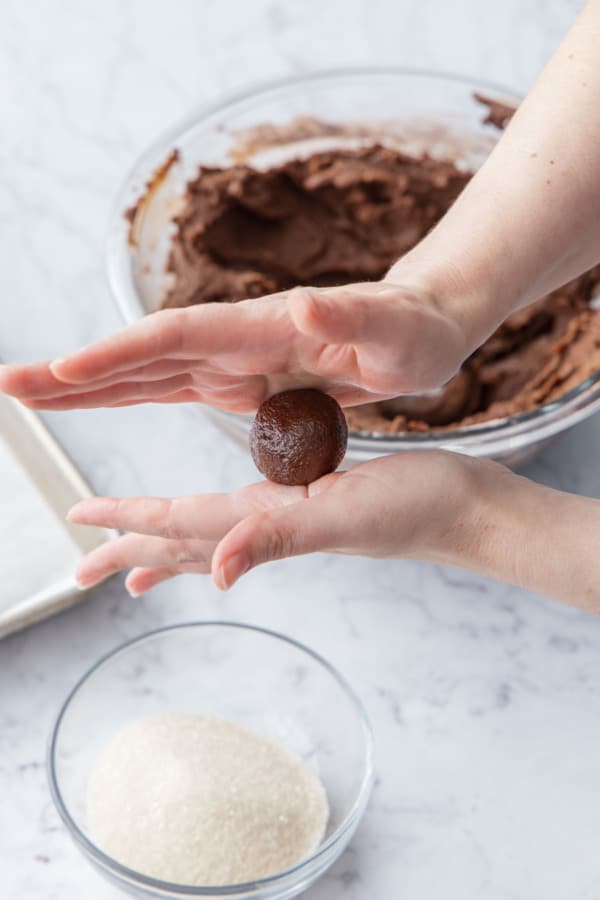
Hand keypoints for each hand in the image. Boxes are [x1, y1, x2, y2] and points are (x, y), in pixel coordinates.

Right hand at [0, 279, 467, 412]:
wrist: (417, 331)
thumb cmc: (410, 330)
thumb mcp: (392, 327)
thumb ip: (350, 312)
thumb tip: (305, 297)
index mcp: (264, 326)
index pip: (179, 336)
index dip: (122, 353)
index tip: (67, 371)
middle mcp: (235, 340)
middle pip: (141, 354)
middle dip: (76, 372)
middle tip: (9, 384)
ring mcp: (230, 361)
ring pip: (143, 373)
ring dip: (85, 386)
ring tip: (27, 394)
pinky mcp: (236, 380)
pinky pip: (168, 388)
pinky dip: (124, 395)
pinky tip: (89, 401)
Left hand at [67, 450, 479, 594]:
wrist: (465, 508)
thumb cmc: (417, 508)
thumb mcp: (345, 514)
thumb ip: (279, 540)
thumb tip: (216, 574)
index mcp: (267, 519)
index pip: (181, 525)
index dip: (129, 524)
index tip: (81, 520)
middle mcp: (269, 524)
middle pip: (182, 544)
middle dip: (127, 552)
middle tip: (79, 571)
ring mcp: (288, 518)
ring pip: (208, 537)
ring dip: (163, 550)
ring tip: (128, 568)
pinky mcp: (309, 504)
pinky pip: (245, 521)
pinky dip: (214, 529)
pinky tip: (215, 533)